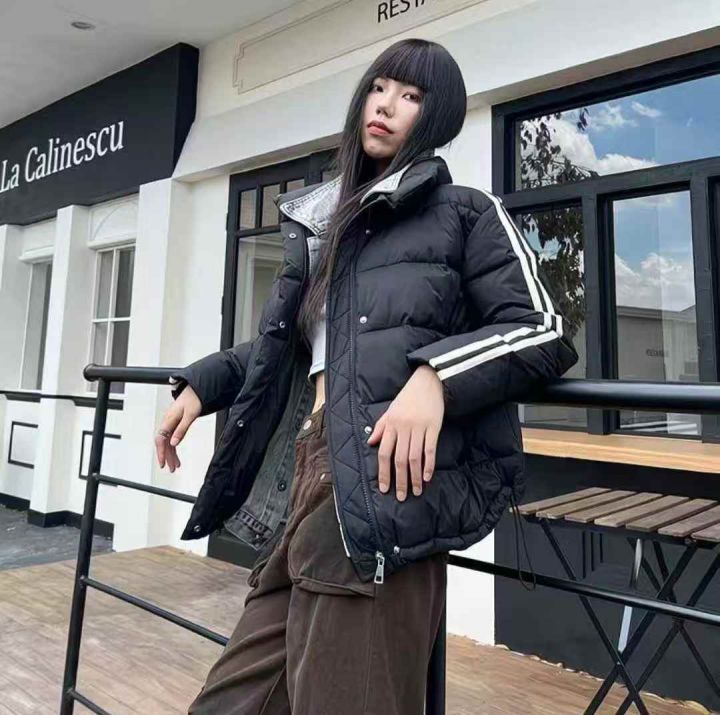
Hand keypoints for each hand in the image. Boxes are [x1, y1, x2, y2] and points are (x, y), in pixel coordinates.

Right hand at [155, 384, 201, 471]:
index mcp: (169, 419)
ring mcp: (171, 423)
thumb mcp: (190, 415)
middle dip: (167, 456)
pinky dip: (174, 447)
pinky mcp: (176, 423)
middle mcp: (168, 422)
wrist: (198, 389)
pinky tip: (176, 454)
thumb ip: (182, 429)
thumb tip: (174, 443)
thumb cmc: (194, 399)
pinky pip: (172, 437)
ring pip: (168, 441)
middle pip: (164, 442)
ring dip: (171, 453)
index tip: (163, 462)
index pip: (161, 439)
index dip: (161, 452)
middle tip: (171, 468)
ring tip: (176, 465)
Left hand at [366, 365, 443, 500]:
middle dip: (400, 480)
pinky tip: (428, 477)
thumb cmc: (407, 397)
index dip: (383, 473)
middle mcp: (403, 428)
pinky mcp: (433, 427)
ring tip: (416, 491)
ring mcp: (419, 428)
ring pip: (415, 457)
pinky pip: (430, 449)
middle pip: (399, 459)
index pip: (384, 453)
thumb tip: (371, 443)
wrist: (428, 382)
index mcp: (390, 424)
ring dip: (415, 477)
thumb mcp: (390, 410)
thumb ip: (380, 427)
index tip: (384, 488)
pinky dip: (429, 464)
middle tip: (402, 497)